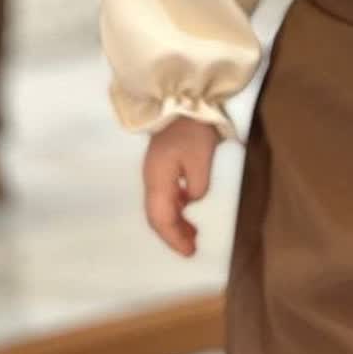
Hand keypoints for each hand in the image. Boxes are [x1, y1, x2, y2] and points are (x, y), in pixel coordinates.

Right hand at [143, 118, 219, 256]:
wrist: (186, 101)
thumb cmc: (194, 130)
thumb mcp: (201, 159)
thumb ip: (197, 186)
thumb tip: (191, 199)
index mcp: (157, 179)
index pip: (160, 218)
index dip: (173, 238)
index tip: (189, 252)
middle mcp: (151, 179)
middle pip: (156, 216)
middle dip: (172, 235)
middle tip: (192, 249)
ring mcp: (155, 172)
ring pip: (160, 207)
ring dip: (174, 223)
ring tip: (192, 236)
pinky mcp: (163, 165)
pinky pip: (166, 196)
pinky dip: (177, 209)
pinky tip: (188, 212)